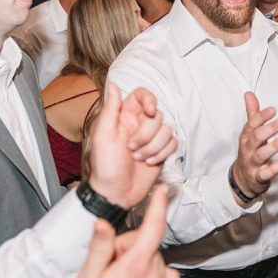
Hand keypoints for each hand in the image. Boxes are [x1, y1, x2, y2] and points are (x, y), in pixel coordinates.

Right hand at [68, 185, 179, 277]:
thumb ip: (100, 247)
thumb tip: (104, 224)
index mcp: (133, 267)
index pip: (153, 227)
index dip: (159, 206)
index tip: (163, 192)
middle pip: (147, 245)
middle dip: (129, 248)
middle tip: (110, 267)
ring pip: (156, 261)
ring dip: (141, 263)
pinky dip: (154, 277)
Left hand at [88, 84, 175, 208]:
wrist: (116, 192)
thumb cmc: (106, 166)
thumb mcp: (104, 136)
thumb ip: (110, 109)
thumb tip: (113, 86)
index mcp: (124, 117)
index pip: (142, 96)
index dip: (149, 99)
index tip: (149, 111)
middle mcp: (139, 125)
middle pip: (157, 116)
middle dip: (147, 134)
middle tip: (131, 148)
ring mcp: (151, 139)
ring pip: (167, 130)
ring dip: (154, 146)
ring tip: (139, 158)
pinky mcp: (161, 152)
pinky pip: (172, 144)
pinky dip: (162, 154)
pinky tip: (150, 163)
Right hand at [230, 91, 277, 201]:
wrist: (242, 179)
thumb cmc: (249, 152)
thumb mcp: (249, 133)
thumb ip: (252, 114)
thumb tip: (249, 94)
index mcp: (246, 137)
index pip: (252, 124)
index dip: (262, 116)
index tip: (273, 110)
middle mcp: (248, 149)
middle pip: (257, 137)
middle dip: (272, 128)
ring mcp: (252, 163)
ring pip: (261, 154)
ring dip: (275, 145)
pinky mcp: (257, 177)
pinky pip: (264, 174)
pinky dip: (273, 169)